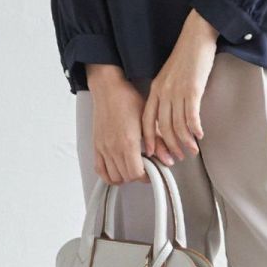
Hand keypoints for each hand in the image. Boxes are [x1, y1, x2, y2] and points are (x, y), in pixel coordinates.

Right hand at [87, 66, 152, 184]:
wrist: (109, 89)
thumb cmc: (128, 100)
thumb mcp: (148, 120)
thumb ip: (159, 142)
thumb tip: (169, 160)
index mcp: (128, 142)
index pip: (136, 173)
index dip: (147, 176)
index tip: (153, 170)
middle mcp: (113, 148)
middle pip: (126, 177)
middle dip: (138, 176)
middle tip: (146, 167)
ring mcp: (103, 148)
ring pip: (114, 176)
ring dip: (125, 176)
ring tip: (133, 167)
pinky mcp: (96, 146)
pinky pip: (100, 170)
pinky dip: (109, 175)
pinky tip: (118, 170)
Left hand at [142, 11, 218, 167]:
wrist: (196, 37)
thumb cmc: (186, 57)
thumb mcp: (169, 76)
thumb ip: (167, 94)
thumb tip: (172, 114)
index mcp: (155, 89)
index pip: (147, 120)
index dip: (150, 138)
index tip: (154, 153)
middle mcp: (163, 92)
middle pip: (163, 127)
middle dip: (170, 145)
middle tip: (177, 157)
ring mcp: (177, 91)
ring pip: (177, 125)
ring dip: (185, 141)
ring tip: (192, 150)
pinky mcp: (192, 90)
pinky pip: (191, 116)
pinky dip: (195, 129)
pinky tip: (200, 135)